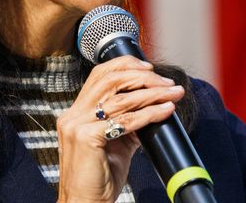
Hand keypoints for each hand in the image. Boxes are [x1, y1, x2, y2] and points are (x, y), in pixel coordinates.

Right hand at [55, 56, 183, 202]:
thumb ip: (127, 125)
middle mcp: (72, 115)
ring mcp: (76, 126)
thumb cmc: (97, 179)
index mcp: (75, 113)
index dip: (125, 66)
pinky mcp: (86, 138)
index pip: (98, 76)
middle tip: (167, 83)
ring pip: (120, 99)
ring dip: (152, 94)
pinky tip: (165, 111)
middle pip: (109, 80)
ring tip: (173, 94)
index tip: (150, 69)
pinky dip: (149, 114)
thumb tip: (152, 109)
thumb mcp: (114, 145)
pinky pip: (125, 121)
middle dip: (143, 78)